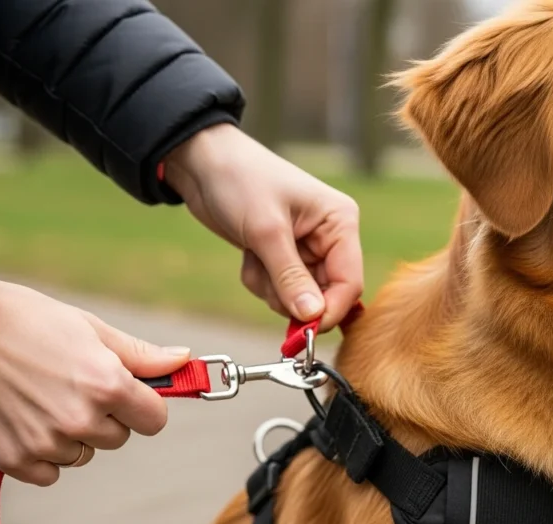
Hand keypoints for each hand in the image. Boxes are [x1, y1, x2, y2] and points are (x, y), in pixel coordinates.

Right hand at [0, 280, 189, 485]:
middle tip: (73, 386)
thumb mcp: (92, 329)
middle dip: (107, 416)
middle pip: (120, 438)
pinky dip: (44, 454)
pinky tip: (27, 419)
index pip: (156, 420)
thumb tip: (185, 362)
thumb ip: (142, 356)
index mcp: (107, 385)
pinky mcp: (15, 460)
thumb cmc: (29, 322)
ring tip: (43, 397)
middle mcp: (81, 419)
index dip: (145, 406)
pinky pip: (51, 473)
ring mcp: (46, 443)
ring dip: (74, 435)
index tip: (129, 395)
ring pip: (84, 454)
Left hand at [164, 124, 363, 331]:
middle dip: (290, 296)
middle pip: (325, 295)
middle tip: (265, 281)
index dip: (329, 311)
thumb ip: (290, 278)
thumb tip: (313, 317)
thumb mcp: (266, 232)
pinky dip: (260, 280)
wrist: (202, 163)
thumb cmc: (239, 180)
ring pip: (298, 297)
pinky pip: (279, 290)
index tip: (302, 330)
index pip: (349, 282)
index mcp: (340, 222)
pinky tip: (249, 254)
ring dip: (271, 288)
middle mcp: (330, 238)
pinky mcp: (284, 257)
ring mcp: (307, 250)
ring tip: (254, 256)